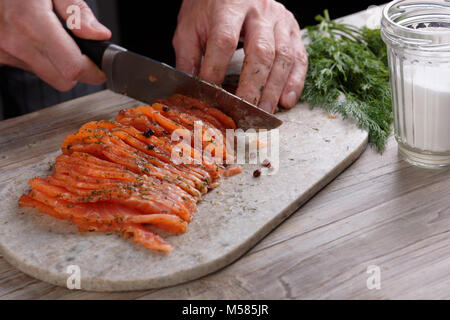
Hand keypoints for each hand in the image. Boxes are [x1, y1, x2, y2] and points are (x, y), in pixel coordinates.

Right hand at [0, 0, 110, 90]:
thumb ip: (77, 12)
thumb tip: (98, 35)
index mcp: (32, 23)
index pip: (72, 68)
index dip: (92, 72)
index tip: (100, 69)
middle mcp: (15, 42)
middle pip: (62, 80)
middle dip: (76, 70)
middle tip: (80, 52)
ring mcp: (3, 52)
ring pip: (45, 75)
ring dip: (53, 63)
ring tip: (49, 36)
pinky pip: (26, 68)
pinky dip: (35, 58)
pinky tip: (31, 38)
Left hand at [173, 0, 307, 112]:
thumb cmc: (210, 7)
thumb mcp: (190, 26)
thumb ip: (188, 56)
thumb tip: (189, 90)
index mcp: (229, 6)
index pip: (225, 41)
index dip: (217, 69)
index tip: (210, 94)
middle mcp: (259, 10)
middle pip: (260, 51)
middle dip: (253, 86)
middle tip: (245, 111)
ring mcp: (280, 20)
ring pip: (283, 57)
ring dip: (274, 89)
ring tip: (265, 112)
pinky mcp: (293, 29)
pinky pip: (299, 58)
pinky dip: (295, 82)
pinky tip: (286, 101)